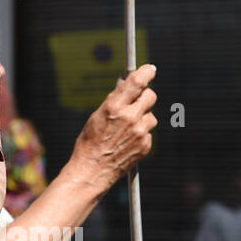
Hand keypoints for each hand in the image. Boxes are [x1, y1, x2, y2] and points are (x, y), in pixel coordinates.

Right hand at [68, 63, 157, 187]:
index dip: (146, 72)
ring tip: (126, 129)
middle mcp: (130, 118)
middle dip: (145, 96)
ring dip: (142, 118)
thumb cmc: (90, 142)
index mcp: (114, 107)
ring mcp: (140, 133)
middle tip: (137, 100)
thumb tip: (126, 85)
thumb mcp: (97, 116)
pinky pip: (148, 132)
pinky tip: (127, 141)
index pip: (137, 81)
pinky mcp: (145, 145)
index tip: (150, 69)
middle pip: (150, 96)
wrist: (92, 171)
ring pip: (151, 116)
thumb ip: (114, 100)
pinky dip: (141, 134)